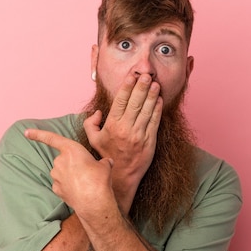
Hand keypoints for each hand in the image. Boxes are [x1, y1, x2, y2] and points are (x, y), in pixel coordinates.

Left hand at [25, 128, 115, 220]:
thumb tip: (106, 162)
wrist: (93, 201)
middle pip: (64, 159)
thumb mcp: (105, 165)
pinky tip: (79, 190)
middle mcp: (60, 161)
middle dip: (74, 163)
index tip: (26, 132)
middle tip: (88, 171)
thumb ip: (102, 161)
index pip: (51, 138)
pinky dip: (69, 186)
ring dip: (71, 175)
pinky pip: (62, 184)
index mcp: (71, 150)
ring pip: (62, 172)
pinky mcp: (56, 188)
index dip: (38, 134)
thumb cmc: (99, 180)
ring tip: (85, 182)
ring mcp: (56, 176)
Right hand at [83, 74, 162, 209]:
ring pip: (147, 110)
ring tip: (155, 83)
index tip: (131, 76)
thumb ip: (91, 124)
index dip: (127, 87)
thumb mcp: (93, 140)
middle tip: (146, 75)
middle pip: (135, 102)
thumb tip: (97, 112)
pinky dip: (157, 109)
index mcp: (112, 125)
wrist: (122, 176)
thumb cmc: (107, 155)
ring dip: (152, 95)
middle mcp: (126, 128)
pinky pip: (154, 122)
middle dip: (142, 87)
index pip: (120, 101)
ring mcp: (139, 135)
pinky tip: (159, 99)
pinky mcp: (150, 141)